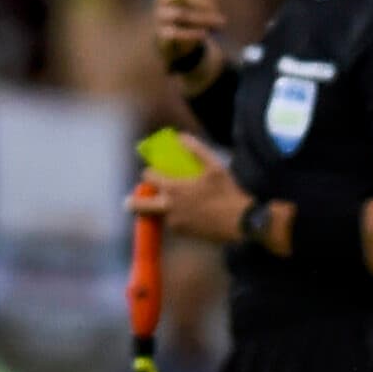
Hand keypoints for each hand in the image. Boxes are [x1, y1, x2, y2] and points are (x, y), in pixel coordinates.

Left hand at [128, 134, 248, 243]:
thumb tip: (181, 136)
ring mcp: (175, 223)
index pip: (148, 177)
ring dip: (159, 210)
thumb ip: (196, 149)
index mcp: (173, 189)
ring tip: (173, 204)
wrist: (241, 223)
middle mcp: (169, 207)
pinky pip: (172, 224)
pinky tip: (189, 214)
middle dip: (133, 203)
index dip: (149, 173)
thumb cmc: (228, 193)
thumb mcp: (214, 167)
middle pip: (138, 206)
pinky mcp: (183, 234)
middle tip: (131, 202)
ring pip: (157, 215)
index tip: (154, 173)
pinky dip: (174, 218)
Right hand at [153, 0, 225, 65]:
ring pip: (180, 14)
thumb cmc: (193, 19)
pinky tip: (204, 35)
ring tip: (218, 25)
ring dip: (203, 19)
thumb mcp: (202, 3)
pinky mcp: (161, 34)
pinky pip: (174, 33)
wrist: (180, 47)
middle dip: (204, 1)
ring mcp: (160, 16)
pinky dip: (191, 33)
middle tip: (218, 13)